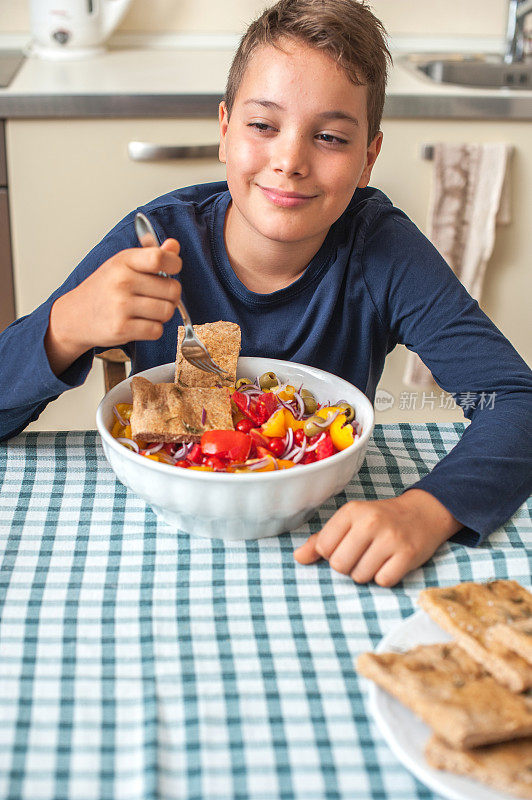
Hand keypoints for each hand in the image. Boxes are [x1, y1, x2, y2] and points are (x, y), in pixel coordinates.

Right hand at [45, 238, 181, 374]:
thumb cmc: (104, 289)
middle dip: (170, 296)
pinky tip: (140, 323)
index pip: (159, 258)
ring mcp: (120, 305)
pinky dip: (153, 330)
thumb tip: (174, 246)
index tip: (171, 270)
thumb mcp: (124, 265)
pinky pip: (157, 330)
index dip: (174, 265)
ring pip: (167, 311)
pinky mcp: (121, 328)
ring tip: (147, 311)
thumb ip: (152, 255)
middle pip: (172, 289)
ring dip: (162, 314)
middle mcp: (122, 281)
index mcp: (124, 261)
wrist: (75, 315)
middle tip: (157, 297)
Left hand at [293, 489, 461, 586]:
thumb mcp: (350, 521)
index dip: (332, 552)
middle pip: (339, 565)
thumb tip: (298, 558)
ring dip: (366, 573)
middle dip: (348, 566)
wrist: (423, 513)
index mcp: (351, 511)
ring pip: (360, 576)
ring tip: (378, 557)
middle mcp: (370, 522)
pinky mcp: (408, 554)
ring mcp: (391, 538)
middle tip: (362, 554)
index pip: (323, 547)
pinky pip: (383, 581)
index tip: (346, 545)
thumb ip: (321, 539)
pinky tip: (391, 563)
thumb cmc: (380, 520)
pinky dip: (385, 577)